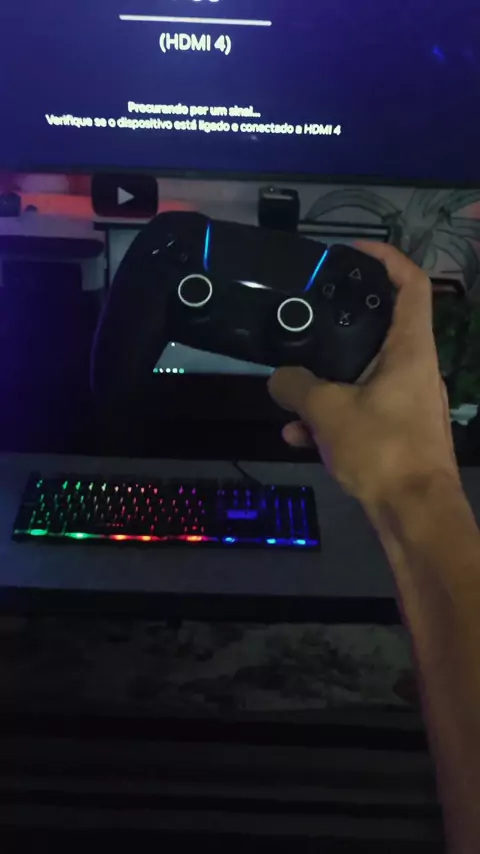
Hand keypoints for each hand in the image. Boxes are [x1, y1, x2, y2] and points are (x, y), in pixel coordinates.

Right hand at [268, 242, 459, 508]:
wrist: (415, 514)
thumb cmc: (383, 449)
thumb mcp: (328, 412)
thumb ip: (297, 387)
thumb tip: (278, 379)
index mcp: (411, 349)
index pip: (411, 283)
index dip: (385, 257)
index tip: (353, 251)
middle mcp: (415, 369)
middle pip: (380, 331)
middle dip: (339, 331)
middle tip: (307, 325)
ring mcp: (409, 402)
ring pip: (364, 377)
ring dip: (328, 386)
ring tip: (290, 402)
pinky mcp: (400, 432)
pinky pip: (363, 411)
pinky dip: (334, 418)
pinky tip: (300, 438)